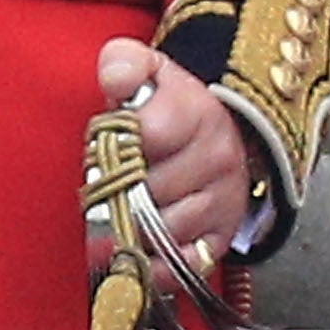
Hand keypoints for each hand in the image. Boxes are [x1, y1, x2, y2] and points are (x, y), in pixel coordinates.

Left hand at [88, 39, 251, 288]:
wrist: (215, 134)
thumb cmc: (169, 107)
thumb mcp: (149, 71)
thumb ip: (124, 62)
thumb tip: (115, 77)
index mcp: (198, 112)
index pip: (143, 137)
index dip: (111, 146)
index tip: (104, 146)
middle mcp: (220, 157)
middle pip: (146, 192)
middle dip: (116, 192)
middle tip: (105, 185)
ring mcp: (225, 200)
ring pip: (161, 232)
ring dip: (132, 230)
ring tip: (120, 213)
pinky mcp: (223, 237)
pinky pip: (182, 266)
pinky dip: (154, 266)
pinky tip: (138, 250)